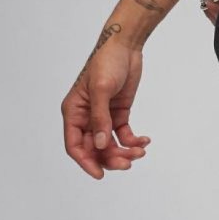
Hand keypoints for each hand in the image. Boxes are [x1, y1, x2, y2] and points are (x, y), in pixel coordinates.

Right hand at [62, 24, 150, 178]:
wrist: (125, 45)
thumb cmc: (106, 61)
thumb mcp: (101, 89)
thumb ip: (100, 118)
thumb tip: (101, 145)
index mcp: (73, 112)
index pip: (75, 145)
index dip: (85, 162)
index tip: (100, 174)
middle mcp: (86, 117)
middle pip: (94, 148)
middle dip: (110, 158)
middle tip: (128, 163)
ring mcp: (103, 116)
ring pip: (110, 144)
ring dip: (124, 152)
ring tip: (140, 152)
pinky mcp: (118, 113)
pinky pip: (123, 134)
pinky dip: (133, 141)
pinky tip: (144, 141)